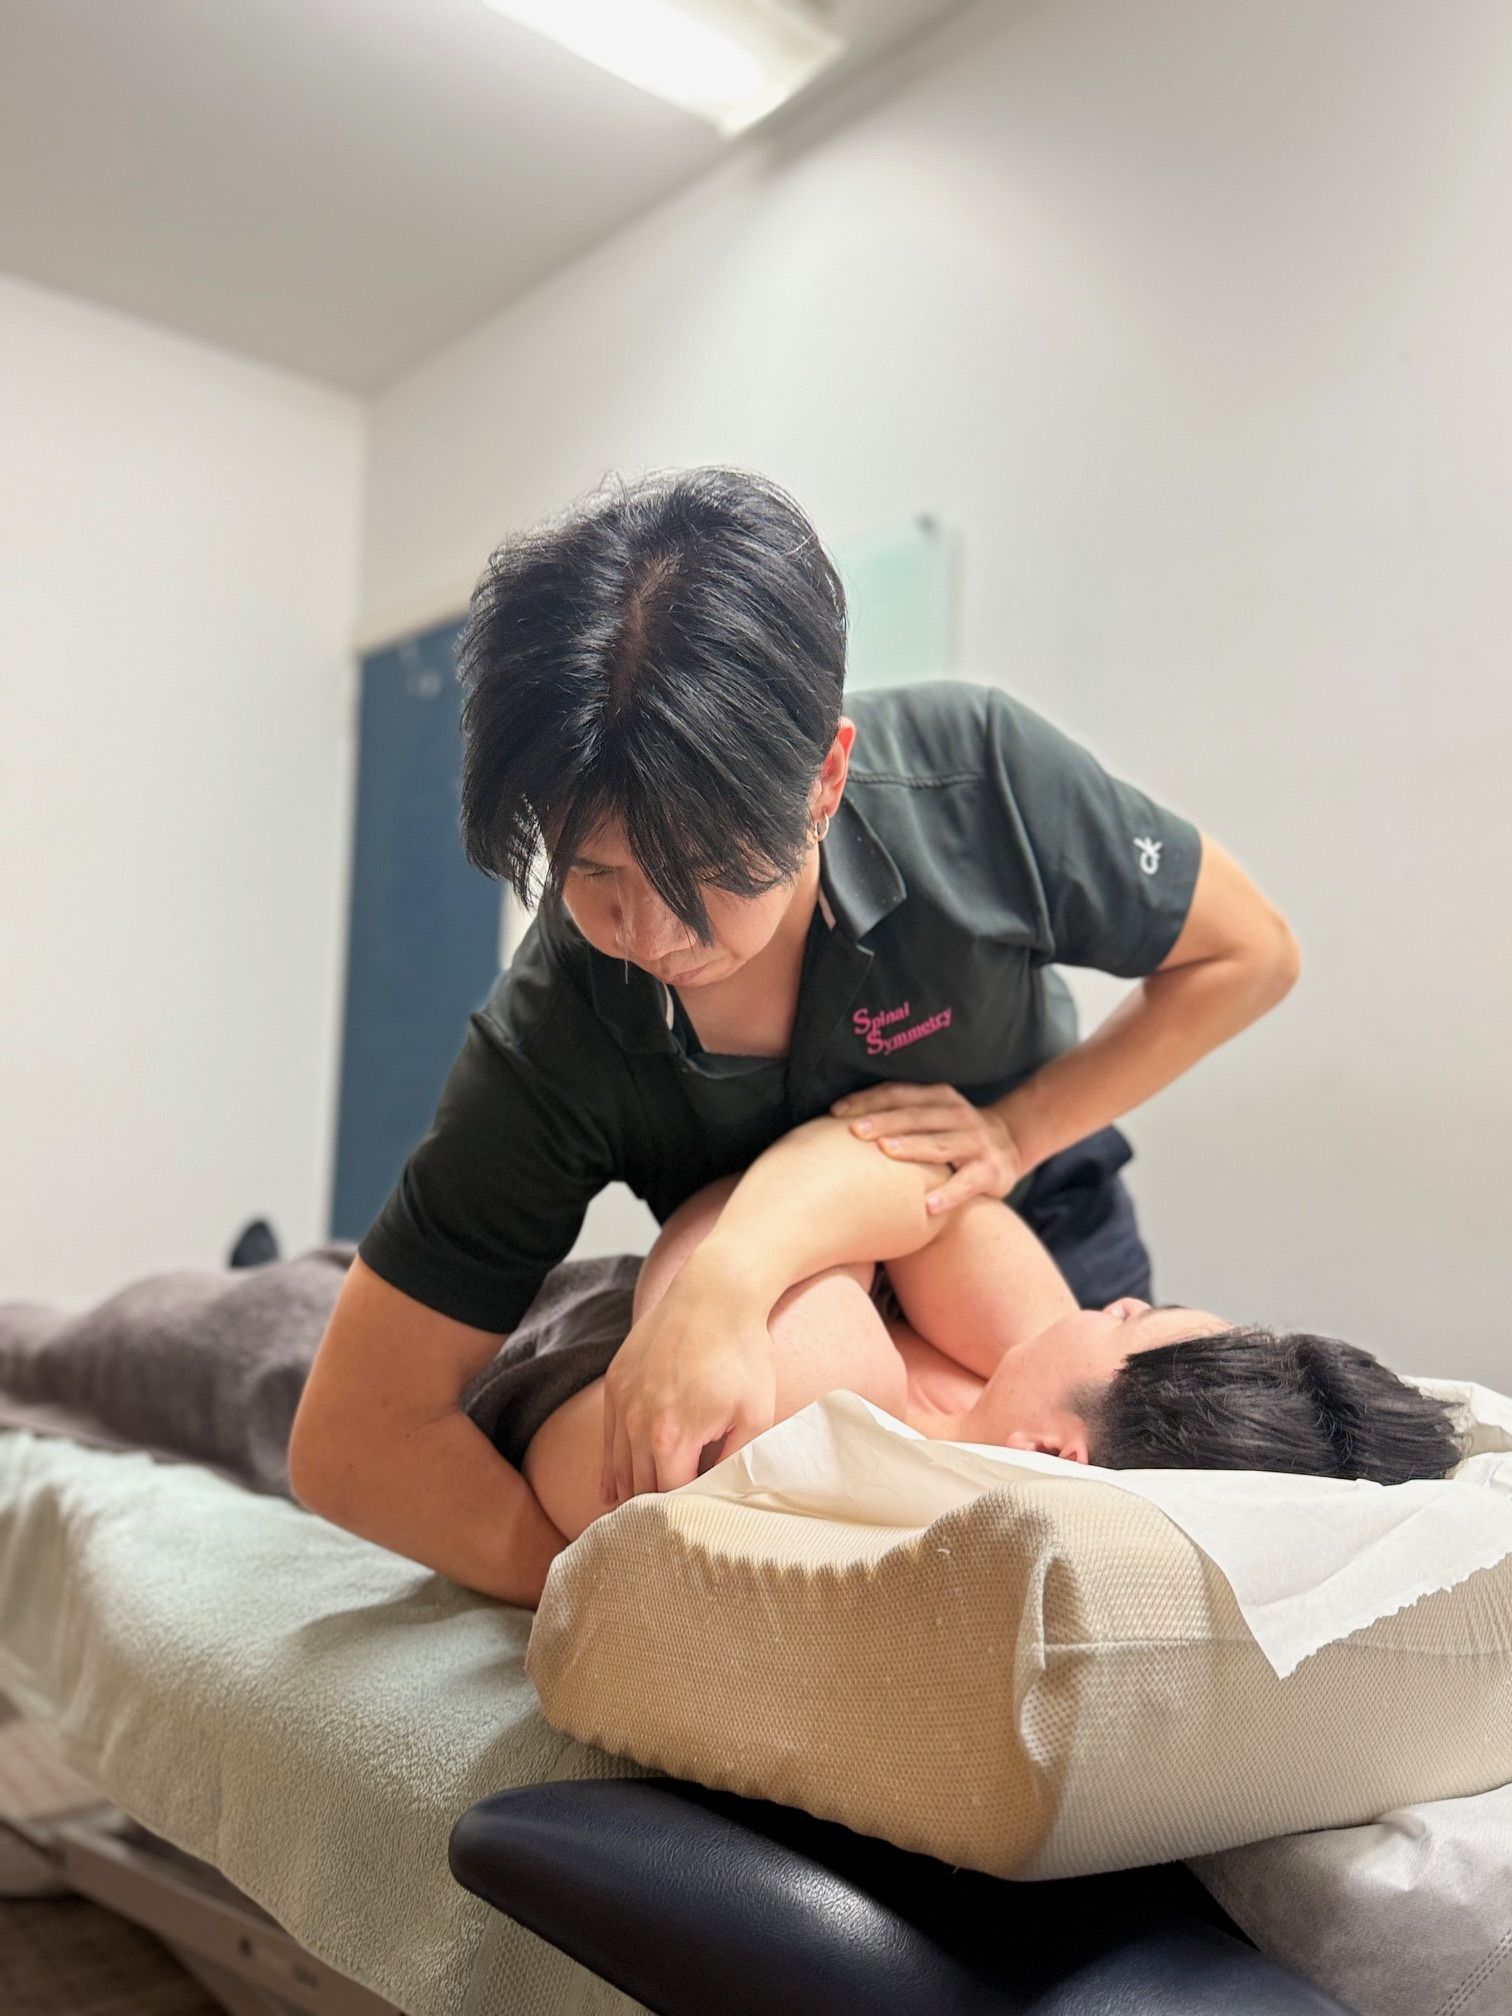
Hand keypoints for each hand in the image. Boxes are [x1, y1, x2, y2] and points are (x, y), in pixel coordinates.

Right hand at [599, 1267, 776, 1507]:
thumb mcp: (755, 1414)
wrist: (715, 1291)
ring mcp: (621, 1402)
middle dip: (654, 1512)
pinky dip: (611, 1467)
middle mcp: (636, 1424)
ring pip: (618, 1467)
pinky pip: (607, 1438)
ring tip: (636, 1524)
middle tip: (666, 1538)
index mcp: (671, 1437)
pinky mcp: (615, 1382)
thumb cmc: (742, 1352)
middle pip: (639, 1488)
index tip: (695, 1530)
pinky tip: (612, 1492)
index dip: (684, 1515)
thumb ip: (735, 1462)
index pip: (669, 1499)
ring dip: (628, 1494)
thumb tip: (722, 1498)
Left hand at [829, 1082, 1023, 1214]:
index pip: (898, 1094)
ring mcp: (978, 1141)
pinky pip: (968, 1183)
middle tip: (855, 1132)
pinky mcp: (992, 1171)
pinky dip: (950, 1193)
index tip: (836, 1113)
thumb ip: (898, 1115)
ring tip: (887, 1153)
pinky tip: (929, 1207)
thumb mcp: (932, 1116)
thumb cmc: (950, 1134)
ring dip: (914, 1147)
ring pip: (941, 1144)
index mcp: (939, 1097)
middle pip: (916, 1116)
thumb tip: (834, 1122)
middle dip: (885, 1122)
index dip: (868, 1100)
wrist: (1009, 1145)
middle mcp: (959, 1114)